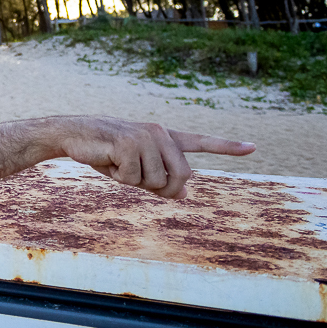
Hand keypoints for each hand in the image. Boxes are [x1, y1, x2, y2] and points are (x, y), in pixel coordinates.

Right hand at [60, 116, 255, 199]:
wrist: (73, 135)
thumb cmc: (104, 153)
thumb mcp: (135, 168)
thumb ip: (159, 179)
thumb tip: (182, 194)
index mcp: (164, 137)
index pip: (200, 142)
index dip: (227, 147)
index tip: (253, 148)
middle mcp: (160, 133)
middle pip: (182, 177)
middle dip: (163, 190)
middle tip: (138, 182)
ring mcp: (146, 136)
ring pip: (156, 181)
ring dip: (134, 182)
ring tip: (117, 164)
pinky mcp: (129, 142)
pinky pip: (134, 178)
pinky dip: (119, 177)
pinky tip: (108, 161)